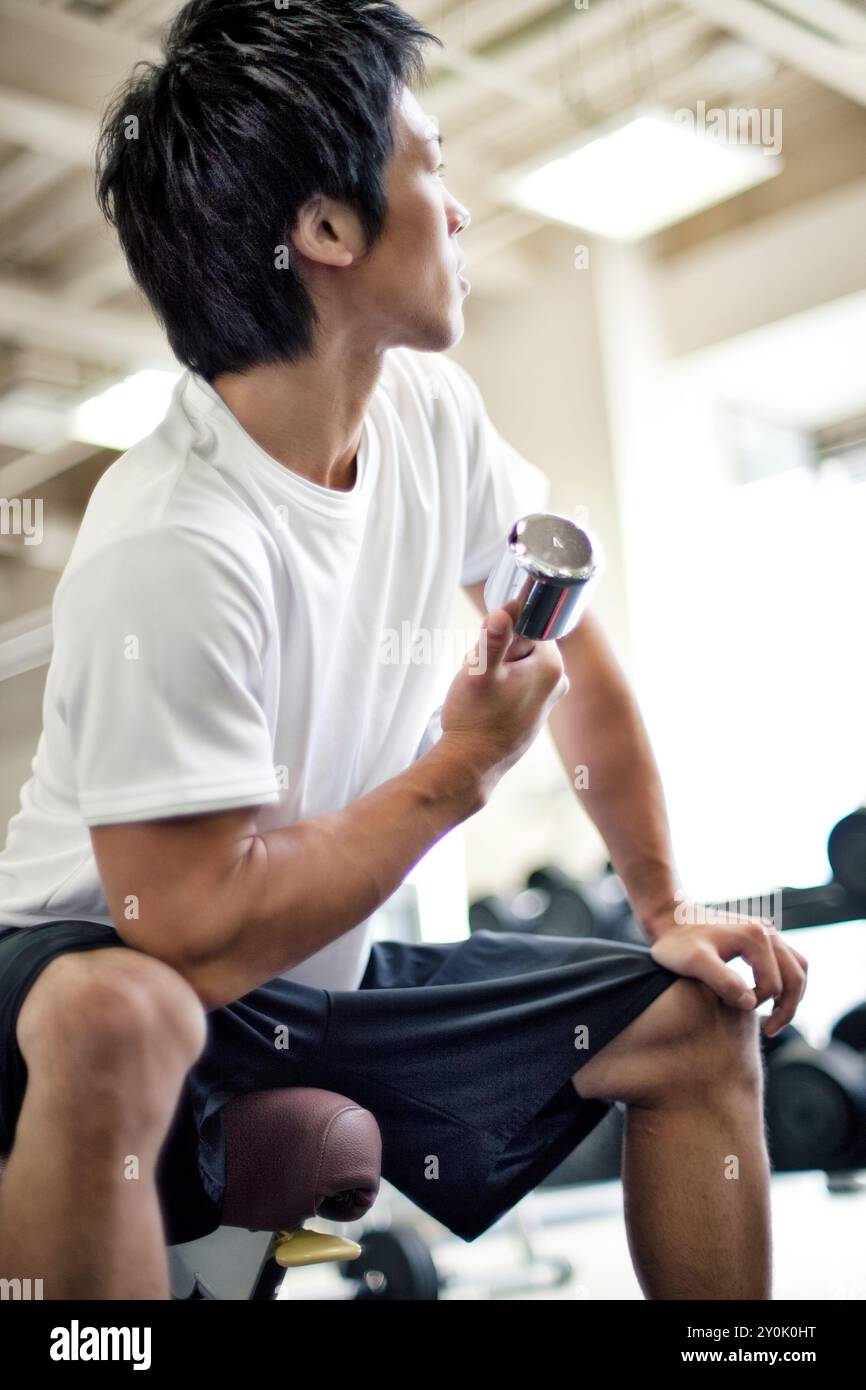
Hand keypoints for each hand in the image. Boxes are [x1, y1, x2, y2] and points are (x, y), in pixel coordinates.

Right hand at [439, 603, 567, 795]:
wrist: (471, 764)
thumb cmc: (475, 719)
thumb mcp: (479, 671)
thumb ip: (493, 637)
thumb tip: (506, 608)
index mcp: (552, 666)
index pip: (528, 626)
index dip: (502, 635)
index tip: (488, 657)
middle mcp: (558, 681)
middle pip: (522, 645)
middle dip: (497, 654)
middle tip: (482, 678)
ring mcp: (549, 699)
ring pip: (517, 664)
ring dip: (495, 671)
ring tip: (483, 694)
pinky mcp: (536, 712)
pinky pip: (517, 684)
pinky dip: (499, 689)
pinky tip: (488, 707)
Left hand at [647, 902, 807, 1036]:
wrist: (668, 919)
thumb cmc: (676, 942)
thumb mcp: (694, 963)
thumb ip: (723, 981)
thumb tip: (751, 1002)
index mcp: (755, 937)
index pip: (773, 984)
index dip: (756, 1004)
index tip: (729, 1006)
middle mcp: (767, 931)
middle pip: (796, 976)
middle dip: (787, 1008)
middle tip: (770, 1031)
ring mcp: (767, 931)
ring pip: (798, 968)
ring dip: (791, 995)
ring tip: (774, 1018)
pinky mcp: (761, 936)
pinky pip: (789, 961)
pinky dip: (786, 982)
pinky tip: (765, 997)